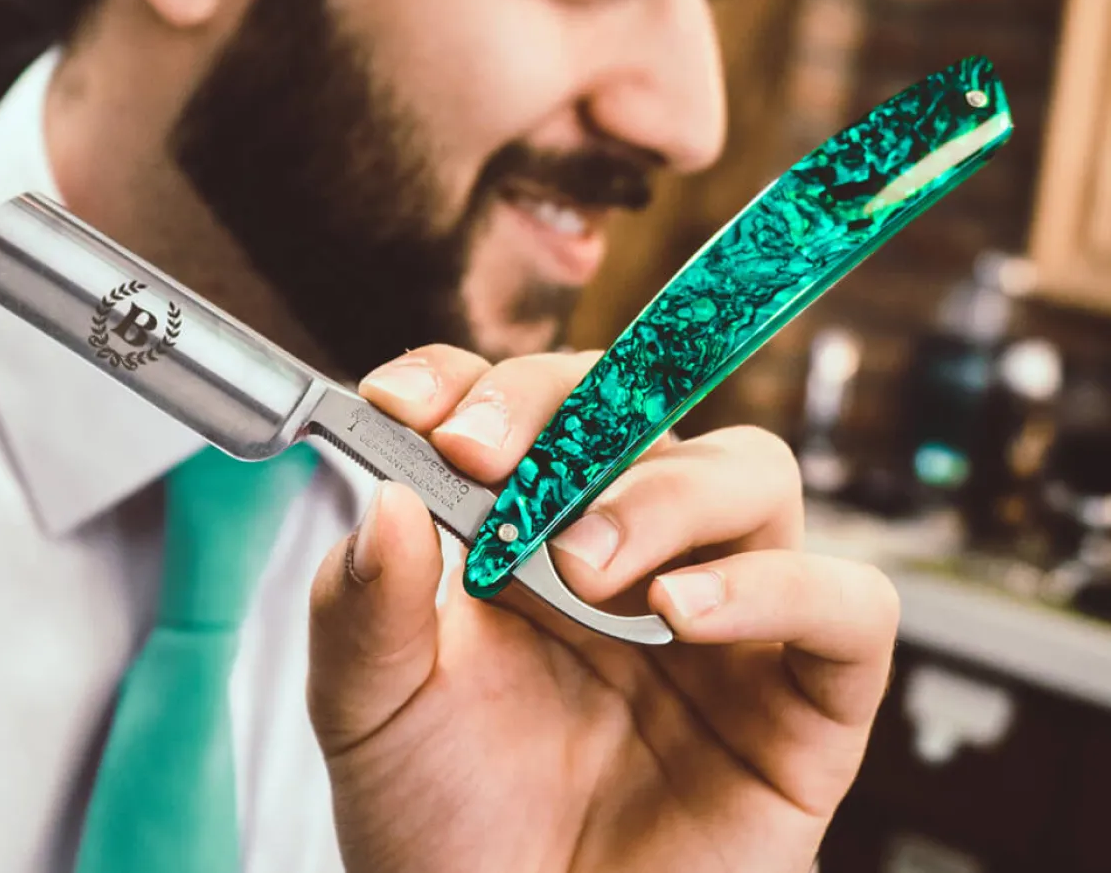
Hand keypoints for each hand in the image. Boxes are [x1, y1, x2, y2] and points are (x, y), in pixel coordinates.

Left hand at [307, 346, 897, 872]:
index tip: (404, 400)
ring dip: (668, 492)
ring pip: (753, 476)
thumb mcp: (369, 713)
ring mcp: (727, 624)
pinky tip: (685, 613)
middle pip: (649, 411)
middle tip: (492, 465)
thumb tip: (387, 500)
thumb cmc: (442, 834)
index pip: (529, 409)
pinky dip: (778, 586)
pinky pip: (846, 607)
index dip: (475, 382)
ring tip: (589, 564)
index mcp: (531, 541)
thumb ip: (363, 607)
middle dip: (570, 413)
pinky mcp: (804, 706)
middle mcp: (635, 560)